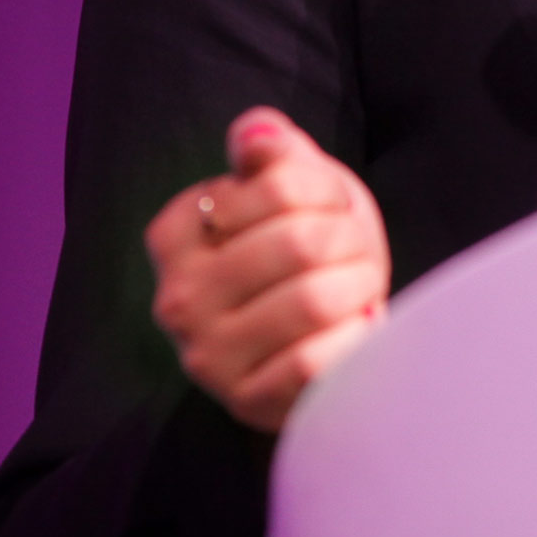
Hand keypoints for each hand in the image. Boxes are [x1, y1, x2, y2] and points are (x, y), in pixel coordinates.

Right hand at [145, 108, 390, 432]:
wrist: (314, 336)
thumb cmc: (304, 251)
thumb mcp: (293, 191)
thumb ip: (274, 152)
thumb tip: (258, 135)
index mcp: (177, 232)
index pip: (282, 183)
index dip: (329, 191)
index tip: (330, 209)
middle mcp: (178, 296)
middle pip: (304, 241)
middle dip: (352, 241)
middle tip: (355, 254)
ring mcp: (207, 355)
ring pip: (313, 300)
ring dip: (359, 287)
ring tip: (358, 289)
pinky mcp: (246, 401)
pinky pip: (315, 362)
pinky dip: (352, 339)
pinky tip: (352, 330)